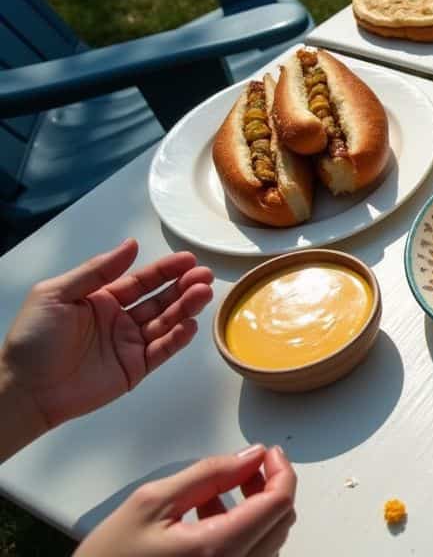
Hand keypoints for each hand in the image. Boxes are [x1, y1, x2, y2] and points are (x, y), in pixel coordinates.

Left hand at [0, 239, 212, 430]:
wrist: (25, 388)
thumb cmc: (34, 338)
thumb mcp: (57, 294)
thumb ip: (97, 271)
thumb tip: (131, 246)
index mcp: (102, 299)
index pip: (141, 281)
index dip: (165, 270)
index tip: (188, 260)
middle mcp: (120, 319)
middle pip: (160, 300)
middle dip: (183, 287)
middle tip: (204, 276)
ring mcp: (129, 344)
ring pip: (165, 323)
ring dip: (186, 308)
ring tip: (203, 294)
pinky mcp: (135, 368)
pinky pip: (161, 350)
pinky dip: (177, 338)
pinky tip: (189, 324)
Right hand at [76, 445, 296, 556]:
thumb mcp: (151, 503)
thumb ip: (207, 474)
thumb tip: (251, 456)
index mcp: (218, 550)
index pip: (279, 504)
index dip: (281, 471)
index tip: (268, 452)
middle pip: (281, 520)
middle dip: (271, 485)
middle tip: (247, 465)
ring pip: (269, 538)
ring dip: (257, 507)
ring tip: (220, 487)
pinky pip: (252, 554)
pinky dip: (243, 528)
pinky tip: (210, 513)